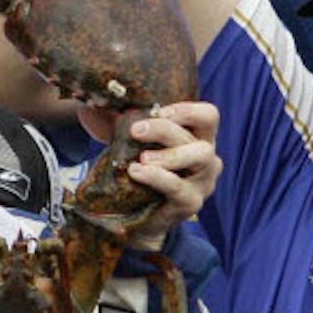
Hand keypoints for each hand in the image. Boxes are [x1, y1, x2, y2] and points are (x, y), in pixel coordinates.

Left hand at [118, 101, 222, 249]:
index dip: (188, 110)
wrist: (135, 213)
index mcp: (199, 138)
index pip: (209, 116)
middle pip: (200, 138)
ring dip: (169, 155)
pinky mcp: (191, 203)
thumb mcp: (139, 142)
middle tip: (135, 131)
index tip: (158, 109)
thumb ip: (131, 121)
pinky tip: (135, 172)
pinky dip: (156, 176)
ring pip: (200, 158)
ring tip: (141, 158)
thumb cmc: (140, 168)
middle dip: (166, 130)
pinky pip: (177, 186)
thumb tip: (103, 98)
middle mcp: (208, 159)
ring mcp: (203, 183)